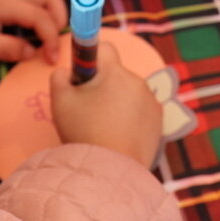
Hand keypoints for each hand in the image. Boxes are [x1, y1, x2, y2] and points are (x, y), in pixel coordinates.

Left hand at [0, 0, 63, 62]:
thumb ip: (7, 48)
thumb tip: (33, 52)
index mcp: (4, 4)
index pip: (39, 15)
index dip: (51, 37)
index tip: (51, 58)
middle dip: (59, 16)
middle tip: (54, 39)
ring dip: (56, 7)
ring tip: (52, 31)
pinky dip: (49, 6)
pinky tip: (43, 25)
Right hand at [50, 44, 163, 167]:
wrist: (111, 171)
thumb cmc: (84, 132)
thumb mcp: (60, 101)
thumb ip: (60, 77)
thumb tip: (68, 72)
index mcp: (116, 73)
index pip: (104, 48)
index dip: (90, 59)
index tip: (82, 78)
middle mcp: (138, 82)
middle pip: (116, 74)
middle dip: (102, 86)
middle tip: (87, 111)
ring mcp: (152, 103)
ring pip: (128, 94)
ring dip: (117, 103)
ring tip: (103, 128)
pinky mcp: (159, 122)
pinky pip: (140, 111)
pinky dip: (130, 119)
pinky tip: (118, 137)